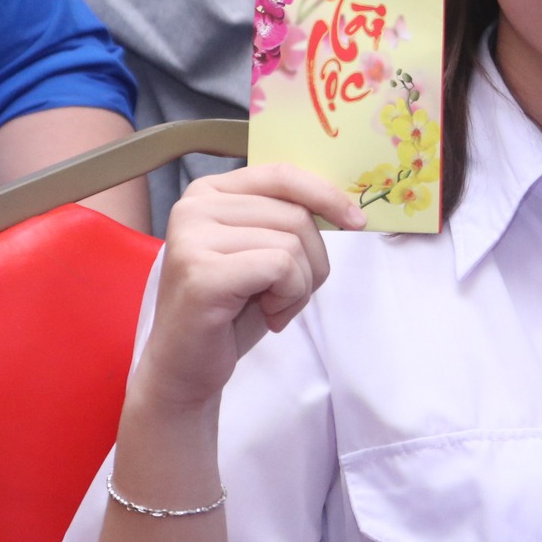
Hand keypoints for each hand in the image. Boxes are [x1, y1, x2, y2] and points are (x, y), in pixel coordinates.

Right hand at [139, 165, 363, 409]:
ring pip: (292, 243)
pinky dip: (290, 297)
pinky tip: (269, 316)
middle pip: (294, 214)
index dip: (325, 195)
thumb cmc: (230, 310)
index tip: (355, 221)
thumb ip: (285, 219)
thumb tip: (343, 205)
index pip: (281, 174)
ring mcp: (193, 237)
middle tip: (291, 295)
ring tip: (273, 307)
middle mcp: (194, 206)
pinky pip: (281, 267)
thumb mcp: (261, 251)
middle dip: (312, 262)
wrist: (186, 366)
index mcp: (209, 192)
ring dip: (300, 286)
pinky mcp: (202, 272)